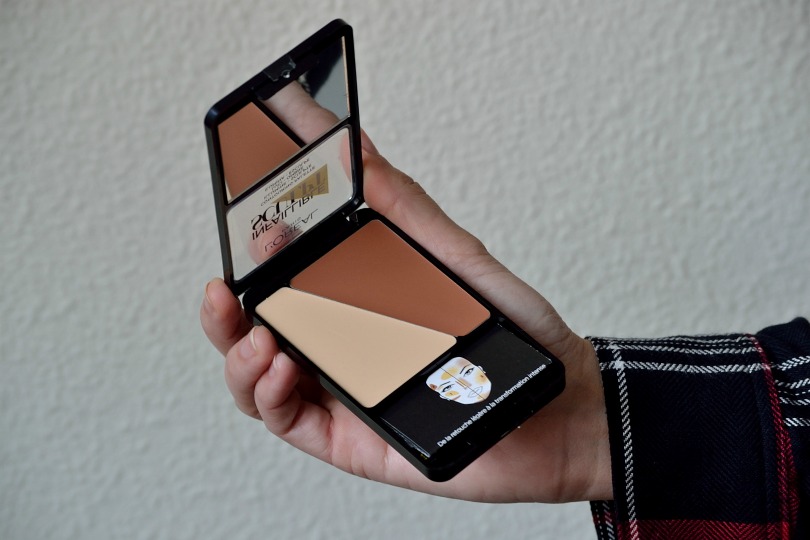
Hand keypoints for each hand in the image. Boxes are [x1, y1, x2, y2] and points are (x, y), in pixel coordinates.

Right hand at [200, 134, 610, 502]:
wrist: (561, 412)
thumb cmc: (517, 334)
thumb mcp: (458, 258)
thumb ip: (405, 209)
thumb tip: (360, 152)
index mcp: (356, 301)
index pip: (286, 276)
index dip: (253, 253)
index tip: (246, 222)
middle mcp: (339, 345)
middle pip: (256, 328)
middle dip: (227, 309)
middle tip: (230, 284)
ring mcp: (340, 391)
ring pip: (257, 376)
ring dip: (238, 353)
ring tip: (257, 335)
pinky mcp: (348, 437)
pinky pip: (287, 420)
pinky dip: (268, 394)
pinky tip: (281, 366)